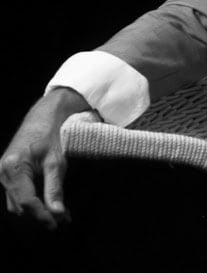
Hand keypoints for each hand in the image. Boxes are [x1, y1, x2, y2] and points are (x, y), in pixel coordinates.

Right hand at [2, 88, 89, 228]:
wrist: (41, 118)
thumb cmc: (49, 136)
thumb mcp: (56, 162)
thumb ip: (55, 188)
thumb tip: (57, 213)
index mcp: (13, 168)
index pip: (26, 200)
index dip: (41, 215)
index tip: (57, 224)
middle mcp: (2, 173)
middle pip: (19, 206)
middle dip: (40, 215)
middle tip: (64, 220)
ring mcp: (2, 175)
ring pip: (17, 203)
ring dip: (36, 211)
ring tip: (61, 215)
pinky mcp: (7, 176)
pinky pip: (17, 195)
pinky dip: (32, 202)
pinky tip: (49, 205)